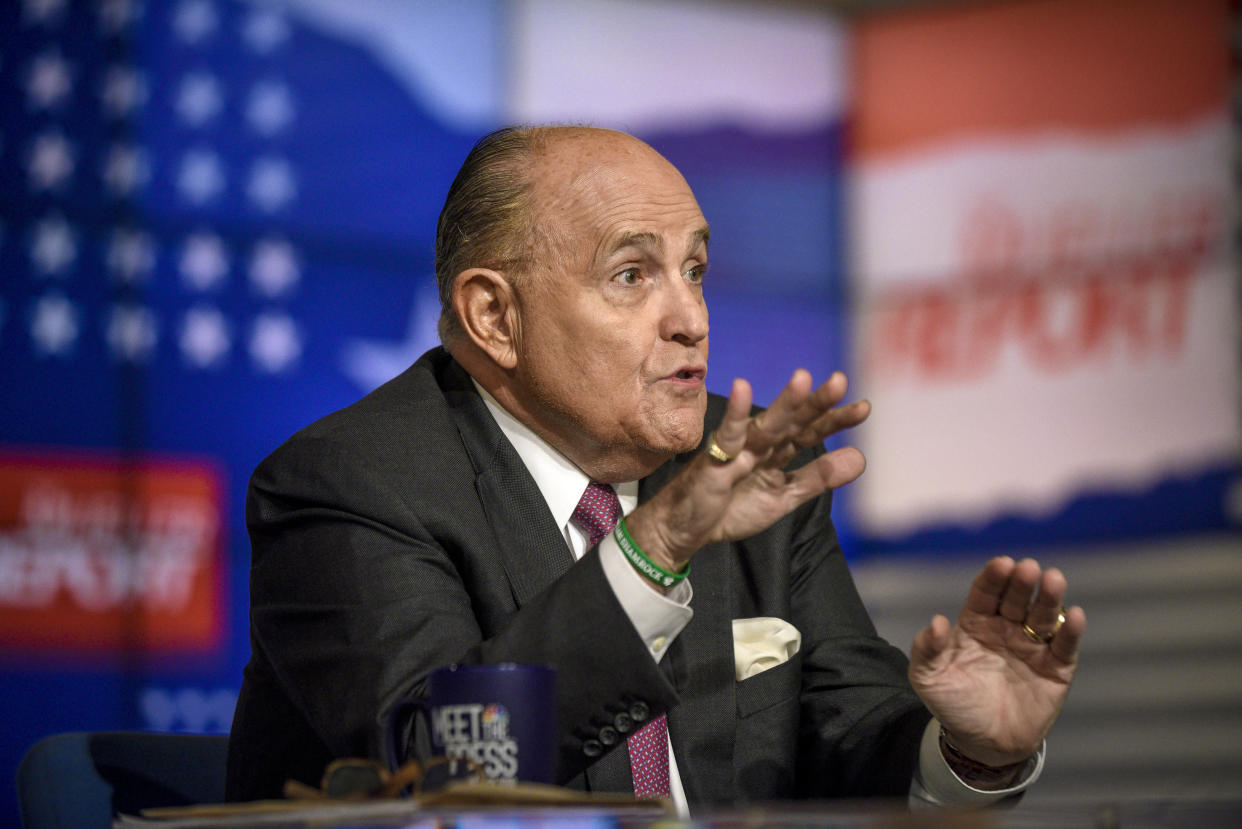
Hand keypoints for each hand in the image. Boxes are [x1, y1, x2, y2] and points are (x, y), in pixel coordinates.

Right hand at [625, 369, 868, 576]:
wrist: (687, 528)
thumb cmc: (731, 508)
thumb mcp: (783, 497)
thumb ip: (818, 478)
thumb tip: (862, 458)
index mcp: (778, 452)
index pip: (810, 432)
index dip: (835, 420)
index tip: (864, 408)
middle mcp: (761, 444)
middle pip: (793, 422)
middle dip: (816, 403)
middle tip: (840, 380)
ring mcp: (738, 448)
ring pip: (766, 425)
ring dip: (783, 403)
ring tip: (802, 379)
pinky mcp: (715, 458)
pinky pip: (727, 435)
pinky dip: (735, 414)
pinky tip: (742, 388)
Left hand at [908, 556, 1085, 766]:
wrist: (983, 744)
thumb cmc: (954, 704)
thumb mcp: (929, 678)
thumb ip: (926, 649)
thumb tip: (936, 622)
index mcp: (976, 624)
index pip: (985, 594)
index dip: (993, 578)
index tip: (1002, 563)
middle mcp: (1006, 629)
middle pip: (1016, 599)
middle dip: (1022, 583)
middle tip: (1028, 568)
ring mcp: (1032, 647)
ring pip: (1042, 616)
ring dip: (1049, 598)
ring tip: (1054, 580)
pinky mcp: (1056, 669)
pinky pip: (1065, 647)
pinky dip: (1071, 631)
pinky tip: (1074, 616)